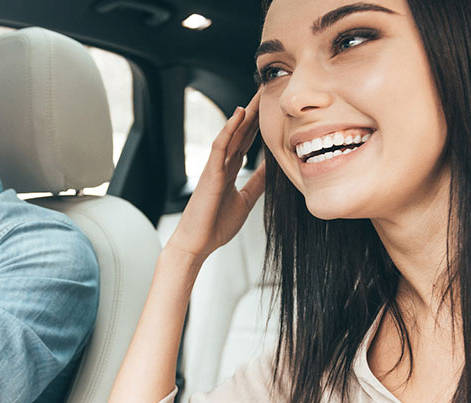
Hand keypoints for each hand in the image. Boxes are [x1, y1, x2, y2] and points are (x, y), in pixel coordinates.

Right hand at [164, 92, 265, 265]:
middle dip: (255, 112)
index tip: (272, 108)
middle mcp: (223, 164)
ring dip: (245, 113)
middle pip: (241, 132)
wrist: (196, 244)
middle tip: (267, 90)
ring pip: (232, 133)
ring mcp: (215, 166)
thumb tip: (273, 169)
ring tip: (257, 94)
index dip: (259, 124)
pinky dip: (230, 128)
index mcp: (230, 171)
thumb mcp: (245, 200)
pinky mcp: (210, 172)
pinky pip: (221, 145)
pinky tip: (239, 113)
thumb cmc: (215, 226)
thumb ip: (257, 183)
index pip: (248, 141)